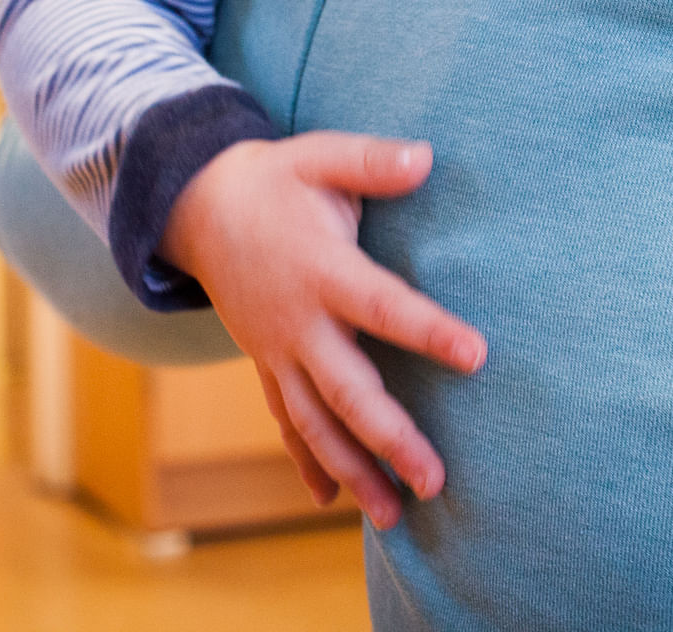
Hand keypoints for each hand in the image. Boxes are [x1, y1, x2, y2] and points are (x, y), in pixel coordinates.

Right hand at [160, 133, 485, 528]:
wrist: (195, 206)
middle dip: (390, 439)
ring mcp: (276, 350)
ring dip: (353, 471)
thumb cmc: (276, 180)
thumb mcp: (320, 156)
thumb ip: (372, 161)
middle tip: (435, 479)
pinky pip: (285, 421)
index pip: (383, 307)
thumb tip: (427, 157)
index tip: (477, 355)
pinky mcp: (265, 363)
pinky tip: (330, 502)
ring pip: (314, 424)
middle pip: (347, 391)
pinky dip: (306, 462)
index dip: (429, 331)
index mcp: (322, 269)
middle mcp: (298, 322)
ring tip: (395, 516)